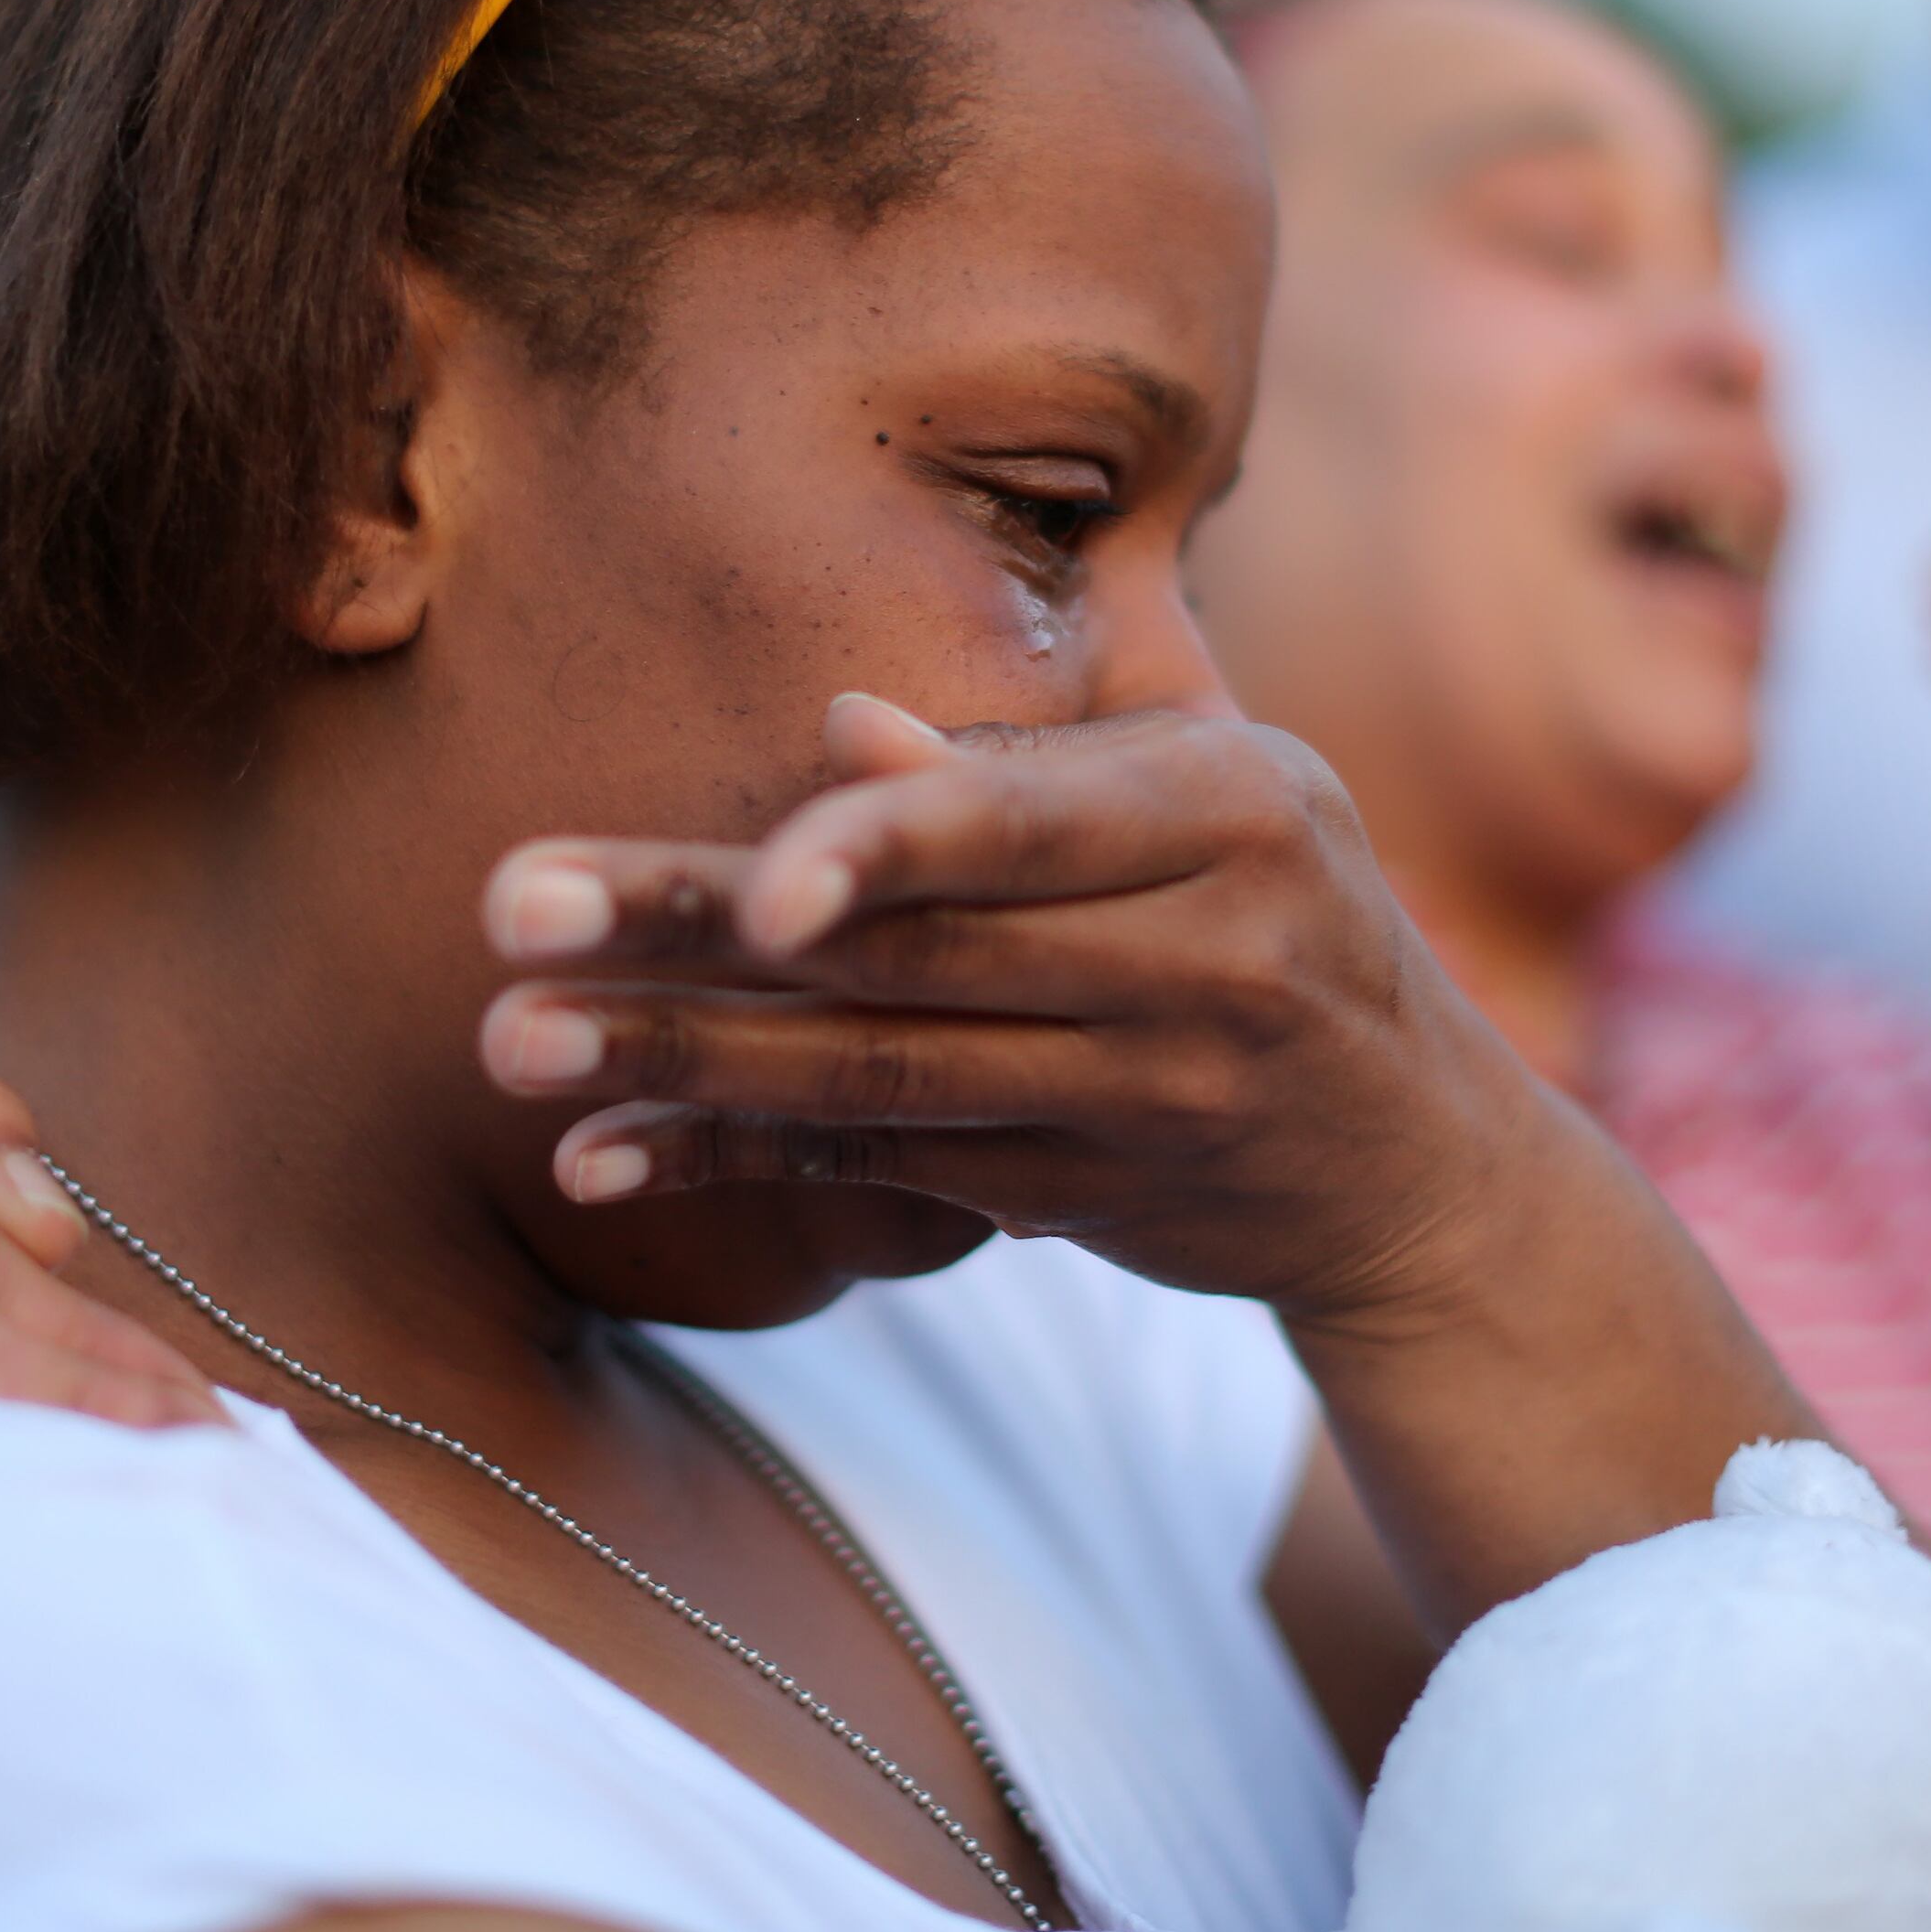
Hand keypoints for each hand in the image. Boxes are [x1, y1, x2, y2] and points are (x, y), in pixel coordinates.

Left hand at [474, 693, 1550, 1325]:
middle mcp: (1209, 957)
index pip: (1030, 829)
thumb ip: (1023, 777)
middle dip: (699, 936)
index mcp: (1234, 808)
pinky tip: (597, 1159)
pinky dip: (736, 1158)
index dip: (884, 856)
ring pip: (887, 1079)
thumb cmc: (1278, 914)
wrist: (1420, 1163)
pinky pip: (885, 1169)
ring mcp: (1152, 1097)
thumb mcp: (1202, 804)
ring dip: (682, 1065)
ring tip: (514, 1043)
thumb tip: (839, 732)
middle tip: (510, 914)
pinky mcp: (1087, 1198)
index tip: (750, 894)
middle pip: (923, 954)